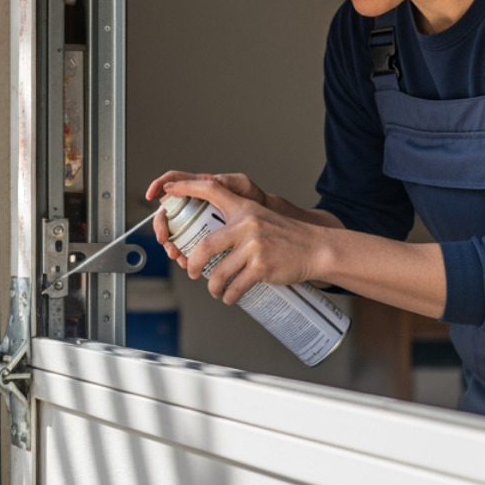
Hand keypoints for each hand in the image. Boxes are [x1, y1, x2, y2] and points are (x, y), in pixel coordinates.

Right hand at [145, 170, 269, 266]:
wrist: (269, 229)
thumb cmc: (258, 205)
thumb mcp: (244, 188)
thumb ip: (229, 181)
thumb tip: (211, 180)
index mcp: (203, 191)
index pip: (176, 182)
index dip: (160, 185)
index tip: (152, 195)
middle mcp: (197, 206)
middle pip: (169, 212)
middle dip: (162, 226)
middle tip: (165, 238)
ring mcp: (199, 224)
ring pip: (175, 233)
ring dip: (171, 245)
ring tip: (177, 255)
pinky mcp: (205, 241)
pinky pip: (187, 247)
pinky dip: (183, 255)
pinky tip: (186, 261)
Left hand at [151, 176, 325, 305]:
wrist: (316, 248)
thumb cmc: (287, 237)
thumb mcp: (261, 219)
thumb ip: (238, 224)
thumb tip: (209, 241)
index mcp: (243, 209)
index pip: (210, 190)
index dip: (186, 187)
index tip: (168, 190)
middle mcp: (246, 224)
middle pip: (205, 246)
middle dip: (192, 264)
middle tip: (191, 272)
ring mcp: (254, 246)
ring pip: (218, 273)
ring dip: (214, 287)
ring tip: (217, 291)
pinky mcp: (261, 266)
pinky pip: (235, 286)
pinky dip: (230, 296)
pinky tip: (231, 297)